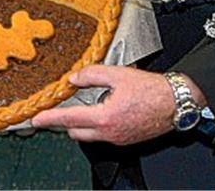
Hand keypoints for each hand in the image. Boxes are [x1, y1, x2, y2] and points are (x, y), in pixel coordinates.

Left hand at [31, 65, 197, 144]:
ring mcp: (118, 138)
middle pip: (76, 132)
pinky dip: (100, 124)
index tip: (36, 119)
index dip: (50, 118)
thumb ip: (93, 74)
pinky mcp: (126, 139)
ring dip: (84, 123)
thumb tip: (75, 78)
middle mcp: (109, 133)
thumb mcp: (119, 74)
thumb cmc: (153, 90)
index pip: (69, 119)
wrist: (177, 103)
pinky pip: (105, 135)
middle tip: (65, 107)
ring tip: (93, 104)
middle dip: (67, 121)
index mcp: (105, 117)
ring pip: (90, 135)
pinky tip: (109, 109)